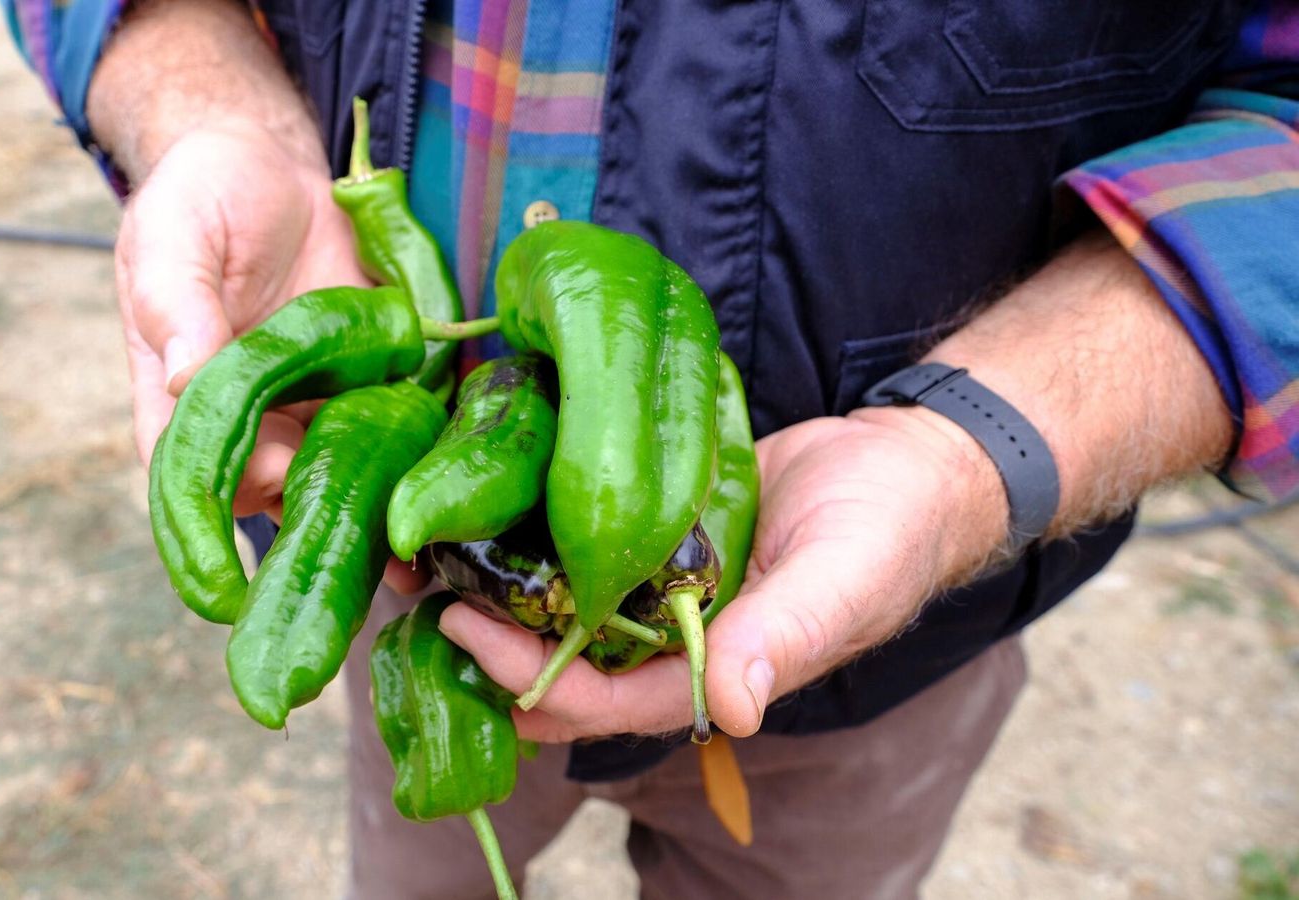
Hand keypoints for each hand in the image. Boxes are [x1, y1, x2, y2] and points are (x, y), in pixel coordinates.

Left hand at [440, 405, 1007, 741]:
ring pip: (558, 600)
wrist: (906, 460)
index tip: (464, 626)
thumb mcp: (844, 577)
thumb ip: (788, 638)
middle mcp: (670, 636)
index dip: (527, 678)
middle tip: (417, 586)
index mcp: (710, 670)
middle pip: (559, 659)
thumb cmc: (889, 526)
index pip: (600, 700)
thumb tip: (733, 710)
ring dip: (494, 582)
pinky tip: (481, 492)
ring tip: (425, 545)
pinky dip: (531, 528)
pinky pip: (580, 540)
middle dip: (486, 639)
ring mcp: (657, 581)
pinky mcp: (650, 526)